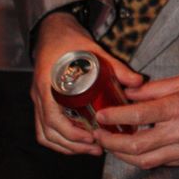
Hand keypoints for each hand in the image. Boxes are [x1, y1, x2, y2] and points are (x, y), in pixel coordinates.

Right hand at [31, 11, 142, 156]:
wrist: (53, 30)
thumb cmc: (70, 40)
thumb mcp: (94, 50)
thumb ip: (116, 67)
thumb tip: (139, 82)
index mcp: (49, 84)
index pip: (53, 119)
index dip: (71, 134)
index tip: (92, 137)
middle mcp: (40, 95)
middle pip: (48, 132)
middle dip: (73, 145)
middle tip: (97, 148)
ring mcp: (39, 99)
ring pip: (45, 133)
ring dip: (67, 145)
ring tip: (91, 148)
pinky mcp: (43, 101)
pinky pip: (44, 127)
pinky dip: (60, 138)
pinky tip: (79, 140)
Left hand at [93, 75, 178, 168]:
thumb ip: (154, 88)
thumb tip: (129, 92)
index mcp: (177, 108)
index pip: (139, 115)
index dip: (116, 116)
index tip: (101, 115)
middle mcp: (178, 132)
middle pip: (136, 144)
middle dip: (111, 142)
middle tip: (98, 135)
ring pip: (143, 160)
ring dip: (121, 155)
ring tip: (109, 145)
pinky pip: (156, 163)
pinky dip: (139, 159)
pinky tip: (130, 151)